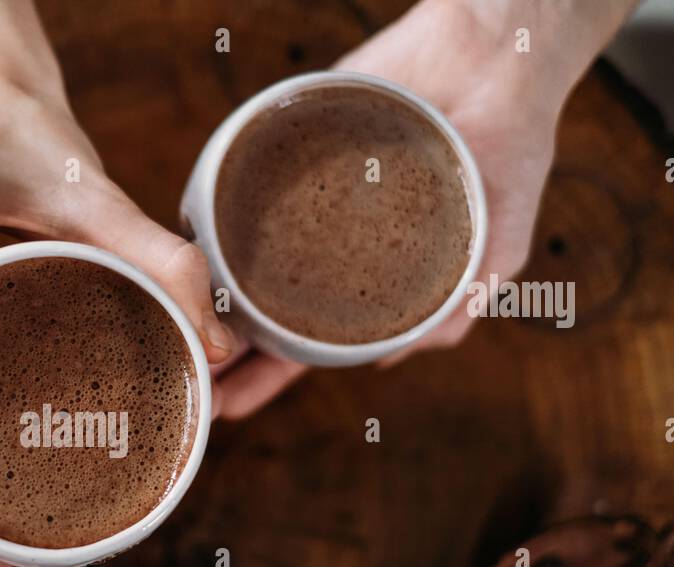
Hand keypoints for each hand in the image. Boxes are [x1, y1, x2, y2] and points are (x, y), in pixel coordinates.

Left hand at [213, 0, 613, 416]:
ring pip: (241, 252)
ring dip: (205, 291)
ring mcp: (304, 199)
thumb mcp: (499, 241)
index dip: (268, 375)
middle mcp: (328, 245)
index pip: (307, 342)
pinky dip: (209, 211)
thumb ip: (457, 304)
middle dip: (221, 346)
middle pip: (260, 308)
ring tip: (166, 322)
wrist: (496, 54)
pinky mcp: (289, 144)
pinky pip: (239, 182)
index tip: (228, 405)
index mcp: (369, 280)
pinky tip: (180, 240)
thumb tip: (390, 360)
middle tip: (180, 374)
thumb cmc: (508, 151)